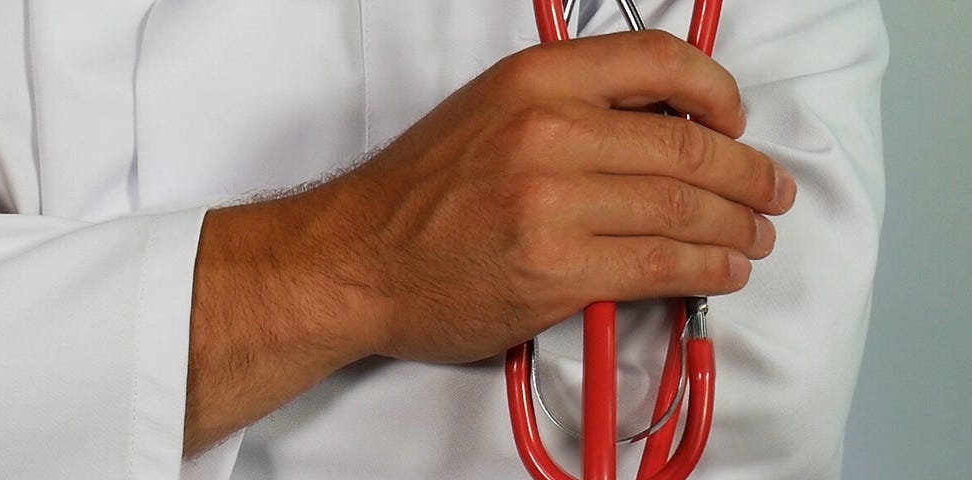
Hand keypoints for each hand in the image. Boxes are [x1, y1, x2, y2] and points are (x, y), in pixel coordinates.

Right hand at [300, 30, 793, 363]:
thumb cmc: (416, 195)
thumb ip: (568, 107)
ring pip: (686, 208)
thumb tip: (662, 124)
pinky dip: (709, 268)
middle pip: (689, 144)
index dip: (718, 91)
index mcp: (533, 80)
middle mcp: (548, 132)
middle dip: (749, 173)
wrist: (355, 260)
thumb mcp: (487, 113)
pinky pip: (663, 264)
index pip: (659, 60)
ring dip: (739, 226)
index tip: (734, 119)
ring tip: (755, 236)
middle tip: (769, 191)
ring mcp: (554, 204)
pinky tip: (722, 269)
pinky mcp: (558, 270)